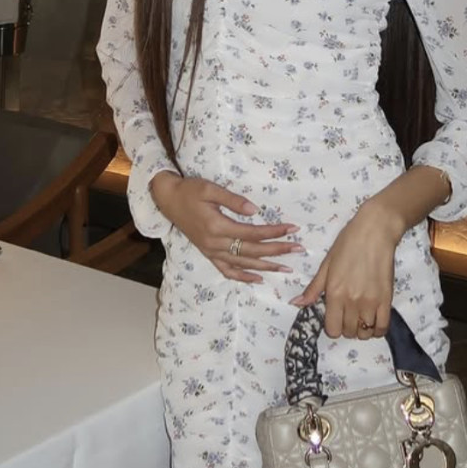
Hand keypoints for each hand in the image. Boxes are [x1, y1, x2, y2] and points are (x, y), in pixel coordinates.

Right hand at [150, 172, 303, 283]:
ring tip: (286, 268)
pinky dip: (243, 278)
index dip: (274, 232)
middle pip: (252, 251)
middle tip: (299, 249)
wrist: (168, 199)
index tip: (293, 229)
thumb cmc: (189, 190)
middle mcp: (215, 244)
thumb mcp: (210, 188)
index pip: (253, 233)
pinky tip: (258, 279)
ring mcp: (211, 252)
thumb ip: (233, 200)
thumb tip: (256, 211)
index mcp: (217, 227)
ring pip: (243, 265)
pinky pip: (227, 271)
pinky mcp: (207, 254)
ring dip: (266, 267)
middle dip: (277, 250)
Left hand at [290, 203, 402, 339]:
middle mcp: (352, 302)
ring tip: (360, 315)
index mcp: (334, 293)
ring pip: (365, 332)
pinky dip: (377, 329)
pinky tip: (373, 319)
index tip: (335, 316)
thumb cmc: (347, 243)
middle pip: (348, 332)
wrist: (375, 231)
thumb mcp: (326, 264)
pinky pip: (382, 328)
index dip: (332, 326)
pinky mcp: (387, 299)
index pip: (332, 329)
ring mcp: (371, 302)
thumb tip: (296, 304)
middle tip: (347, 313)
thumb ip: (313, 288)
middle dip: (346, 326)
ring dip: (361, 328)